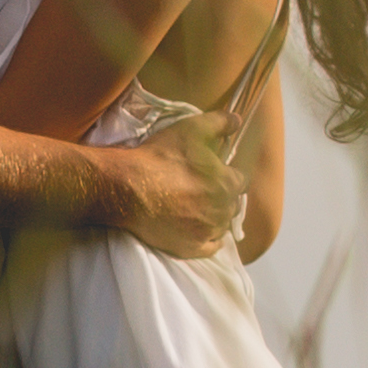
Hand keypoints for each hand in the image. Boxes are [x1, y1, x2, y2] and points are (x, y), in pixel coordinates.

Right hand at [96, 113, 244, 260]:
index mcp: (227, 183)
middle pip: (231, 204)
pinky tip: (196, 229)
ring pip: (222, 225)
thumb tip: (238, 120)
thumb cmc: (160, 157)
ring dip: (215, 217)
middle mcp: (223, 209)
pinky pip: (211, 247)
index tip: (213, 173)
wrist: (128, 188)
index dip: (227, 174)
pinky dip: (208, 239)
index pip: (240, 180)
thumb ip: (219, 122)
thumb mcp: (191, 129)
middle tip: (200, 190)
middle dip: (221, 196)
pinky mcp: (192, 248)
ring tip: (195, 208)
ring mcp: (208, 231)